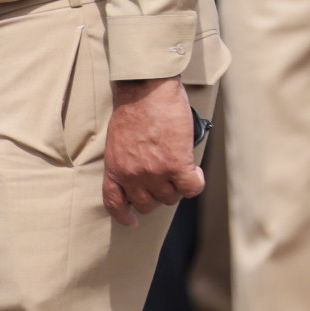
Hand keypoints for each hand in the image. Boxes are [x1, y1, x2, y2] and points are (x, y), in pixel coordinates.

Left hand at [103, 75, 205, 226]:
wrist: (146, 89)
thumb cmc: (133, 106)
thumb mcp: (118, 139)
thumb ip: (125, 160)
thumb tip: (140, 174)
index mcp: (114, 167)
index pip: (114, 203)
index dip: (124, 216)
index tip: (131, 221)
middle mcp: (133, 174)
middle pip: (148, 205)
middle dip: (157, 196)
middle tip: (165, 180)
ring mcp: (155, 172)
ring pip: (171, 197)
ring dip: (177, 186)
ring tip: (179, 167)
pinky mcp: (177, 165)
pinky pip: (191, 189)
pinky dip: (195, 181)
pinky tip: (194, 170)